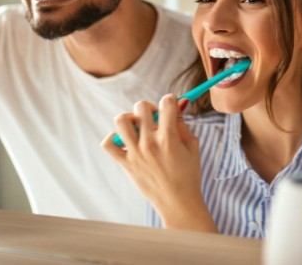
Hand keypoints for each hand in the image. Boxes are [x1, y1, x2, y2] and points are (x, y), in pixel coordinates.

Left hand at [102, 94, 216, 232]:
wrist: (178, 203)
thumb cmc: (189, 174)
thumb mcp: (192, 145)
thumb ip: (183, 124)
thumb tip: (176, 106)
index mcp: (169, 137)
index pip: (166, 103)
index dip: (170, 100)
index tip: (171, 104)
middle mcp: (149, 143)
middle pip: (141, 107)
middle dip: (150, 107)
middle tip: (155, 117)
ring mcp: (135, 153)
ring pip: (121, 120)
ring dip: (130, 118)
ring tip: (138, 126)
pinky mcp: (126, 164)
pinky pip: (108, 144)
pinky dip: (114, 138)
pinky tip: (125, 140)